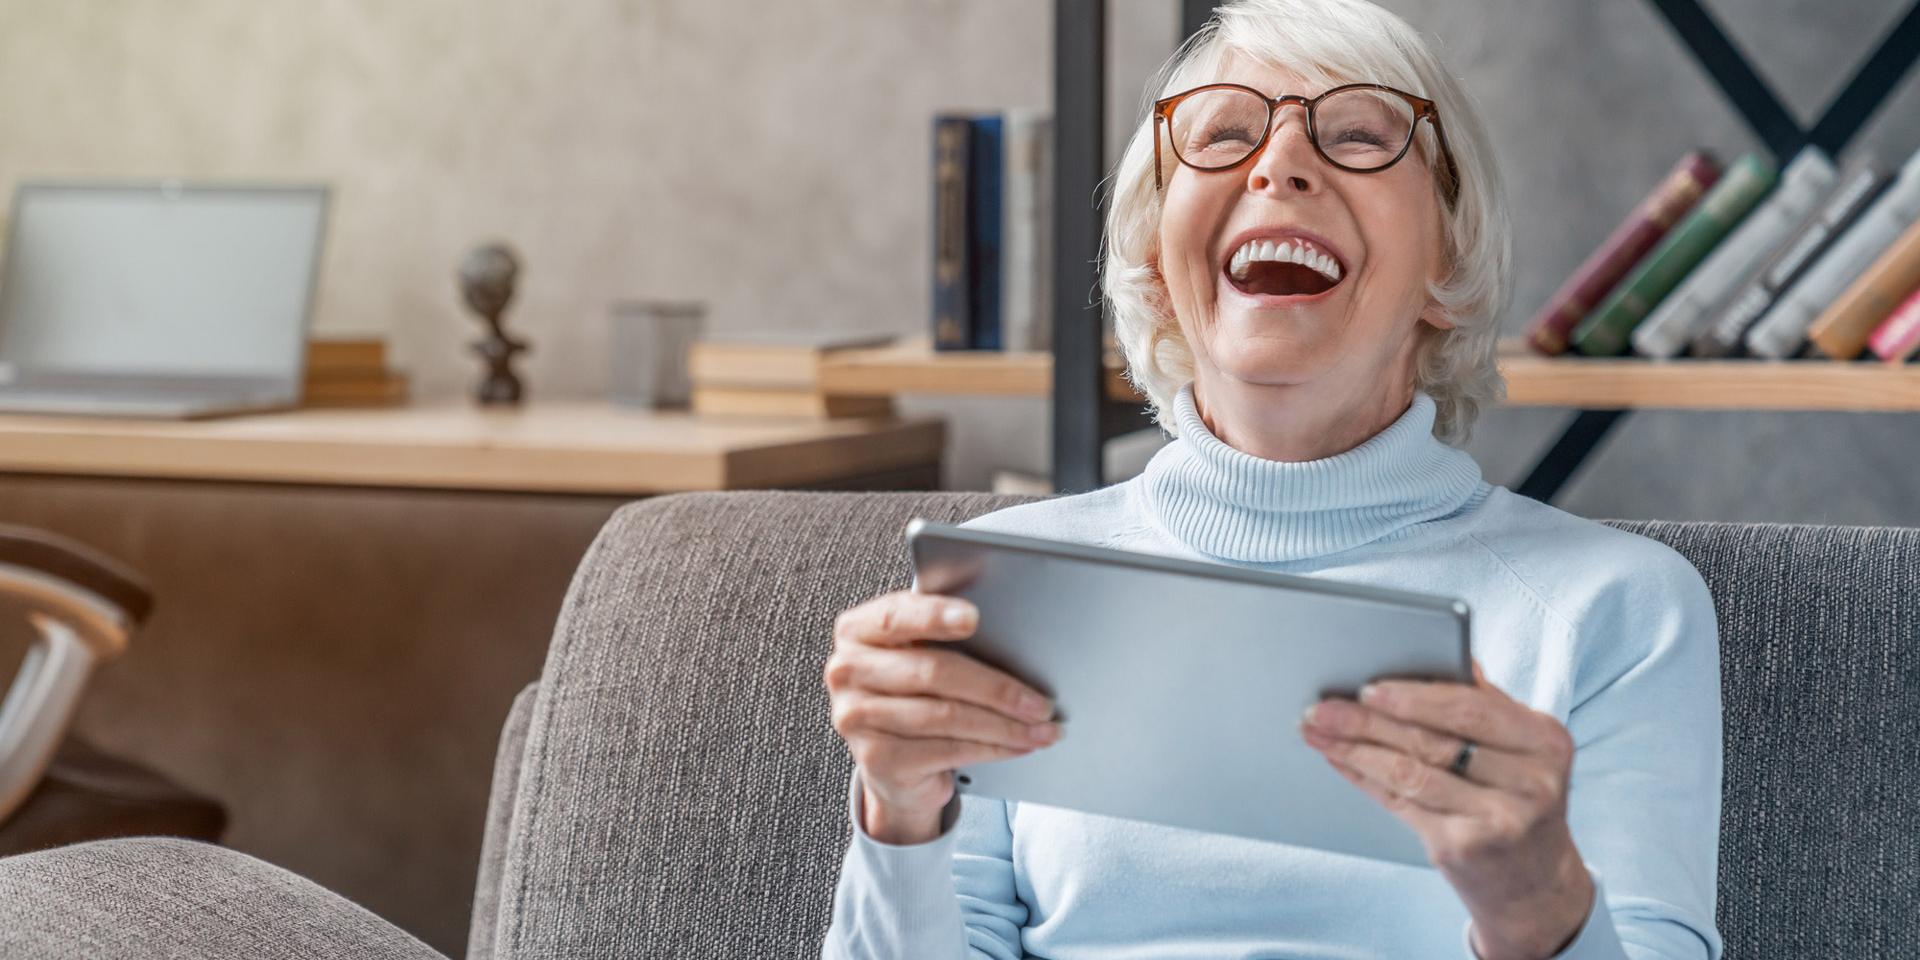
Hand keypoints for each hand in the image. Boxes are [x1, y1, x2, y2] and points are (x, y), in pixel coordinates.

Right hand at [824, 589, 1059, 844]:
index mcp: (857, 631)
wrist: (892, 761)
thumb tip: (1011, 631)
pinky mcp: (876, 758)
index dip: (935, 615)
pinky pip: (947, 749)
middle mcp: (847, 671)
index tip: (974, 618)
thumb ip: (943, 635)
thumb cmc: (915, 693)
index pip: (895, 616)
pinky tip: (1019, 745)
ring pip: (946, 715)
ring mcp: (856, 717)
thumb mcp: (919, 654)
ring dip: (1004, 724)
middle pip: (933, 672)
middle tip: (1040, 700)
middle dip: (997, 687)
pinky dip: (993, 748)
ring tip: (1041, 726)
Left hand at [1299, 662, 1593, 959]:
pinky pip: (1402, 803)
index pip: (1470, 708)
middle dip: (1370, 721)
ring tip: (1317, 729)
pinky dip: (1365, 778)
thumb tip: (1440, 649)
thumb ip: (1484, 702)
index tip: (1368, 686)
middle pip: (1433, 742)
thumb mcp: (1521, 748)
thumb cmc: (1518, 797)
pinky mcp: (1464, 849)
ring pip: (1410, 773)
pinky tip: (1340, 759)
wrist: (1537, 884)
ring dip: (1355, 749)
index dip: (1414, 696)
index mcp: (1546, 740)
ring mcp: (1499, 820)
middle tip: (1323, 706)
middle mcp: (1531, 782)